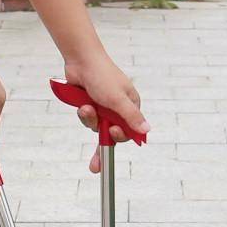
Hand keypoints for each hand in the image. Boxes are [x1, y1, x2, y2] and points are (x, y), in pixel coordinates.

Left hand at [58, 48, 146, 173]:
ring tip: (86, 108)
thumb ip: (131, 117)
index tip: (112, 135)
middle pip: (112, 133)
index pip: (130, 130)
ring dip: (90, 120)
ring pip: (97, 126)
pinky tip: (82, 104)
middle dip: (102, 142)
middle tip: (94, 166)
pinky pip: (87, 119)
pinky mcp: (91, 105)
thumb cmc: (102, 76)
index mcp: (131, 105)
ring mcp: (104, 107)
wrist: (80, 60)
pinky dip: (84, 114)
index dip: (120, 137)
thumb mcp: (118, 100)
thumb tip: (146, 130)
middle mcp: (118, 108)